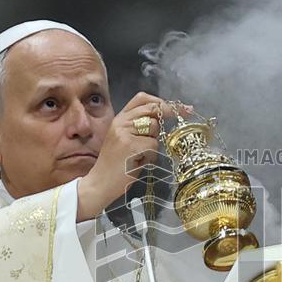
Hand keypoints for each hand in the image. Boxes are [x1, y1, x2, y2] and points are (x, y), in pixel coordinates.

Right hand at [76, 93, 186, 220]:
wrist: (100, 182)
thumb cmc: (116, 165)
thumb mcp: (126, 140)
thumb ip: (140, 128)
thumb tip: (162, 120)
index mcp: (120, 119)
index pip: (142, 99)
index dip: (162, 102)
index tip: (181, 108)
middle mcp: (121, 122)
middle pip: (152, 110)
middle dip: (167, 116)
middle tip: (175, 123)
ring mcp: (124, 132)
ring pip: (154, 127)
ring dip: (154, 142)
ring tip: (141, 154)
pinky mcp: (130, 145)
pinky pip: (153, 145)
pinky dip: (151, 155)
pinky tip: (139, 162)